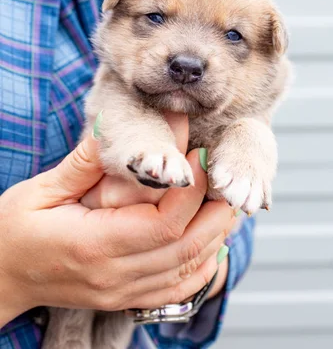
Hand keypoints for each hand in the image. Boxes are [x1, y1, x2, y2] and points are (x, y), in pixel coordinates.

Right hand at [0, 115, 233, 326]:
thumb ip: (88, 161)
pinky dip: (203, 266)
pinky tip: (212, 242)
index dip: (191, 188)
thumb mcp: (43, 188)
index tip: (199, 155)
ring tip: (223, 198)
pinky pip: (177, 290)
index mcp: (94, 244)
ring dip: (215, 234)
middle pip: (186, 248)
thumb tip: (117, 122)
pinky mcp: (124, 298)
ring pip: (188, 269)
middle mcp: (114, 275)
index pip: (164, 223)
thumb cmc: (14, 230)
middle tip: (222, 174)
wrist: (1, 277)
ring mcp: (121, 292)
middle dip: (214, 210)